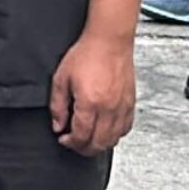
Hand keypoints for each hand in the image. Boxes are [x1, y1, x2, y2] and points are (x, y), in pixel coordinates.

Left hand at [48, 28, 136, 155]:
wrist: (109, 41)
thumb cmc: (87, 54)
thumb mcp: (61, 78)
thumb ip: (57, 105)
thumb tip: (58, 125)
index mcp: (89, 103)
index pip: (81, 136)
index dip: (70, 142)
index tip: (64, 139)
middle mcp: (108, 108)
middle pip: (98, 143)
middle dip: (83, 148)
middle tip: (74, 143)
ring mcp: (122, 107)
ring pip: (113, 139)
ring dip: (99, 144)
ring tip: (88, 139)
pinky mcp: (130, 103)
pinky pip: (125, 128)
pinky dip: (115, 135)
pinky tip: (106, 130)